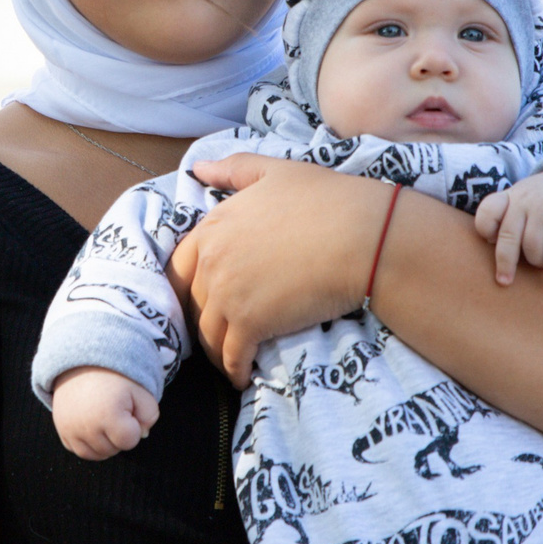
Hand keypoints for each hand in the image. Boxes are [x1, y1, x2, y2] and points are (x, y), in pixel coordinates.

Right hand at [50, 367, 160, 457]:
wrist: (83, 362)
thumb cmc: (115, 376)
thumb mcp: (141, 390)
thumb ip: (150, 415)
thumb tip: (141, 435)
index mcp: (108, 415)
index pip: (130, 441)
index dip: (134, 426)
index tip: (128, 409)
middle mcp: (86, 426)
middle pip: (113, 450)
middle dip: (119, 435)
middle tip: (116, 411)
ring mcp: (71, 430)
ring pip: (96, 455)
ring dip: (106, 443)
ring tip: (106, 421)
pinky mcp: (62, 430)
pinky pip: (78, 450)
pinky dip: (88, 444)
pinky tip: (93, 426)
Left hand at [172, 154, 391, 382]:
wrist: (362, 237)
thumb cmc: (327, 200)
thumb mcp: (276, 171)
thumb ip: (234, 169)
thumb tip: (197, 167)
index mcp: (214, 225)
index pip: (181, 267)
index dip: (187, 289)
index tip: (200, 304)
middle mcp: (212, 260)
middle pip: (192, 304)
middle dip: (201, 323)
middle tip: (215, 337)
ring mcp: (228, 293)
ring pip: (208, 335)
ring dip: (215, 352)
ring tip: (230, 361)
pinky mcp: (250, 323)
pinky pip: (231, 356)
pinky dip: (234, 370)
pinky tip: (243, 376)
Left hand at [471, 165, 542, 286]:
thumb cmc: (535, 199)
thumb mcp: (515, 198)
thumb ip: (500, 217)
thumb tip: (489, 243)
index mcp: (508, 198)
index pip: (488, 212)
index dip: (485, 229)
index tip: (490, 240)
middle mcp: (524, 204)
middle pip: (509, 237)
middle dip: (505, 263)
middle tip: (504, 281)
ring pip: (533, 249)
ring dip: (536, 263)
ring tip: (540, 264)